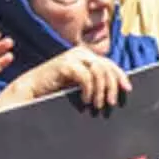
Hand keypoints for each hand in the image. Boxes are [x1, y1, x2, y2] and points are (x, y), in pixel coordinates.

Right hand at [0, 46, 132, 112]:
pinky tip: (85, 100)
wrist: (31, 90)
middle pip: (107, 67)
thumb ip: (93, 82)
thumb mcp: (78, 84)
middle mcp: (81, 53)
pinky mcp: (65, 64)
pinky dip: (89, 90)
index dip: (120, 76)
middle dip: (112, 86)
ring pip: (99, 72)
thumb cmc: (54, 90)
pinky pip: (86, 77)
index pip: (110, 64)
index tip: (127, 90)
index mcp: (86, 56)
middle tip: (111, 103)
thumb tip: (115, 90)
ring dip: (101, 91)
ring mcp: (73, 57)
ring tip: (97, 105)